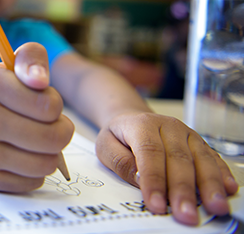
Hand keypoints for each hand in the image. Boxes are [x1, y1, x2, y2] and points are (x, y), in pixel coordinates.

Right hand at [0, 42, 73, 191]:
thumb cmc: (1, 92)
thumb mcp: (13, 65)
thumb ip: (32, 58)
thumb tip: (39, 80)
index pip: (50, 105)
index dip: (53, 103)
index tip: (39, 100)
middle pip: (52, 137)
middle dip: (60, 131)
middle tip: (49, 125)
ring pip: (45, 163)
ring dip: (50, 153)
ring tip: (37, 141)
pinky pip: (33, 181)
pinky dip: (35, 170)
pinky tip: (22, 156)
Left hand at [96, 112, 238, 224]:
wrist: (131, 119)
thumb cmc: (119, 136)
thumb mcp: (105, 146)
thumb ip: (121, 162)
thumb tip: (141, 179)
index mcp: (142, 125)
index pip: (150, 153)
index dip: (154, 180)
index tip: (157, 204)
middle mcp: (169, 127)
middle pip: (178, 159)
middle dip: (182, 189)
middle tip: (185, 214)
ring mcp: (187, 134)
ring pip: (201, 159)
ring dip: (209, 185)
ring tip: (214, 206)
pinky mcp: (199, 143)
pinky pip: (213, 158)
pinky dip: (222, 174)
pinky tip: (227, 189)